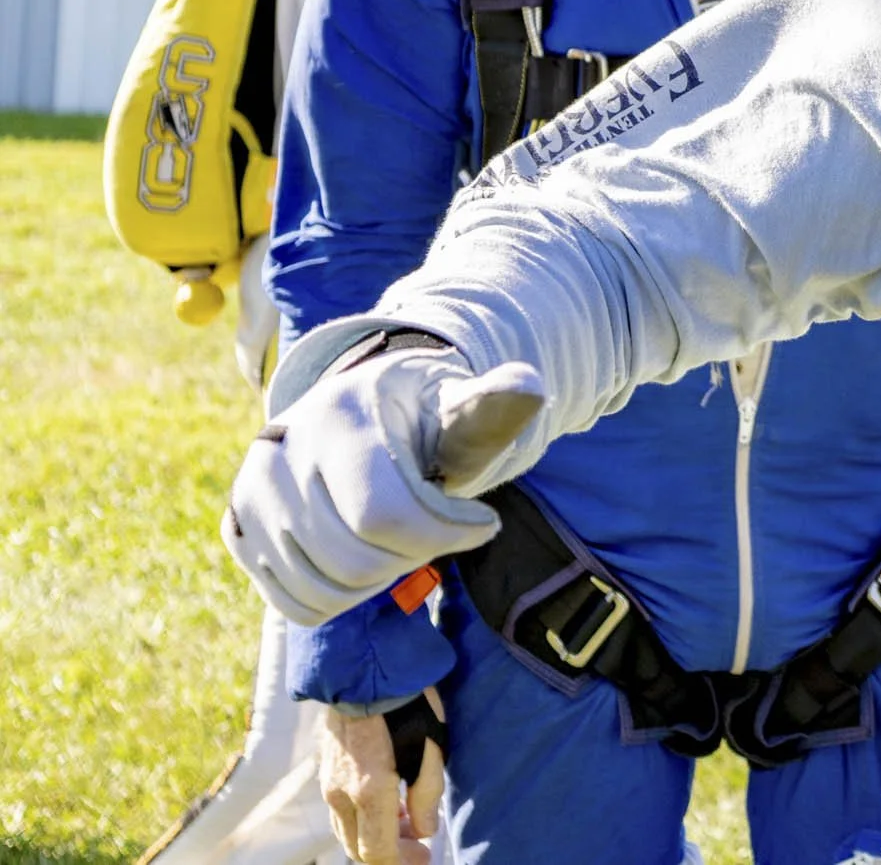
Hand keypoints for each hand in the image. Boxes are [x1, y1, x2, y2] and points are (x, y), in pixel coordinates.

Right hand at [224, 346, 544, 622]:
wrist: (361, 410)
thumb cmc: (423, 413)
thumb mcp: (461, 402)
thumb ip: (492, 407)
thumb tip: (530, 385)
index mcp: (337, 416)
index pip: (383, 515)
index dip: (446, 534)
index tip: (485, 522)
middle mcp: (277, 455)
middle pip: (355, 561)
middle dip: (418, 555)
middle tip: (443, 529)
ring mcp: (248, 497)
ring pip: (326, 590)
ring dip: (382, 577)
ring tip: (406, 537)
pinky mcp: (239, 533)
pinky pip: (296, 604)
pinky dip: (345, 596)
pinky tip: (372, 555)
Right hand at [318, 694, 445, 864]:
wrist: (366, 667)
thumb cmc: (407, 703)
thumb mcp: (432, 748)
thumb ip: (427, 794)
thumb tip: (425, 830)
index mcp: (370, 792)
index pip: (377, 852)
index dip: (402, 862)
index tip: (424, 857)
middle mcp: (341, 794)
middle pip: (357, 848)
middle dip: (389, 853)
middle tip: (418, 843)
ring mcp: (328, 782)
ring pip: (346, 830)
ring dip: (375, 835)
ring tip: (406, 820)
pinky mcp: (325, 769)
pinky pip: (340, 809)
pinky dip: (362, 816)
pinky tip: (386, 800)